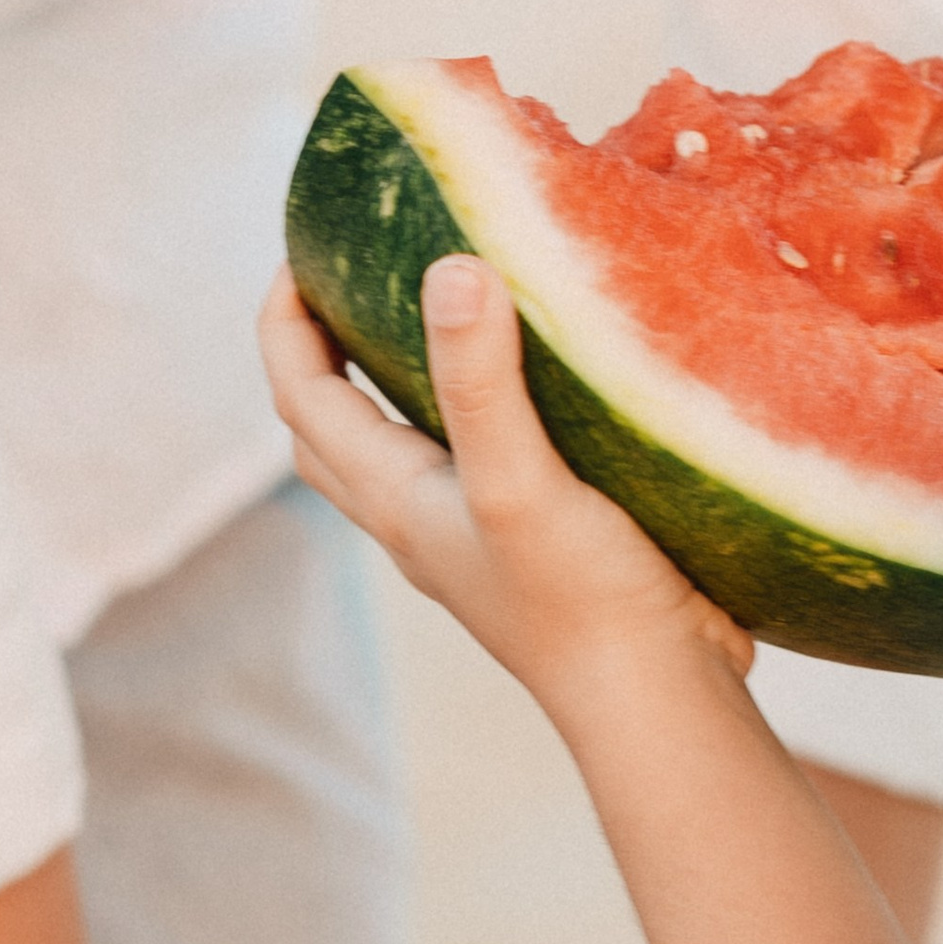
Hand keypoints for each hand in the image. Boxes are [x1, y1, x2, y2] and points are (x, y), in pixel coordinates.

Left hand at [260, 257, 750, 725]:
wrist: (656, 698)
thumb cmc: (582, 601)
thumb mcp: (522, 482)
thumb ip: (483, 381)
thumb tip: (449, 268)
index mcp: (396, 500)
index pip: (302, 395)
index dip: (286, 317)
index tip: (303, 244)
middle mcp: (421, 519)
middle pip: (331, 428)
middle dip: (321, 348)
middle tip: (351, 272)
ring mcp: (476, 535)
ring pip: (400, 447)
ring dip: (392, 380)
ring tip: (439, 307)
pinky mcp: (536, 540)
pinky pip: (476, 458)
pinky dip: (472, 407)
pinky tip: (537, 380)